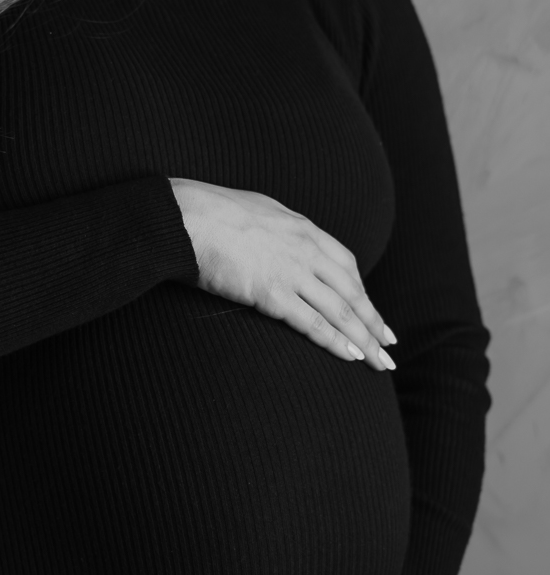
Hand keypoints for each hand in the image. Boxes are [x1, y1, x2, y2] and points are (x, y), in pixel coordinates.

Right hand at [169, 178, 396, 370]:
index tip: (372, 312)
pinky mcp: (272, 292)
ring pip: (340, 310)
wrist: (186, 216)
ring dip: (363, 339)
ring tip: (379, 362)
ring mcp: (291, 271)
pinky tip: (350, 356)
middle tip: (389, 345)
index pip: (345, 264)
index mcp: (302, 228)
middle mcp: (305, 249)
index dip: (362, 292)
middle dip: (373, 322)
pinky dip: (334, 341)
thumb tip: (278, 240)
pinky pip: (312, 322)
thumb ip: (277, 231)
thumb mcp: (257, 212)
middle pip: (352, 291)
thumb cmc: (210, 213)